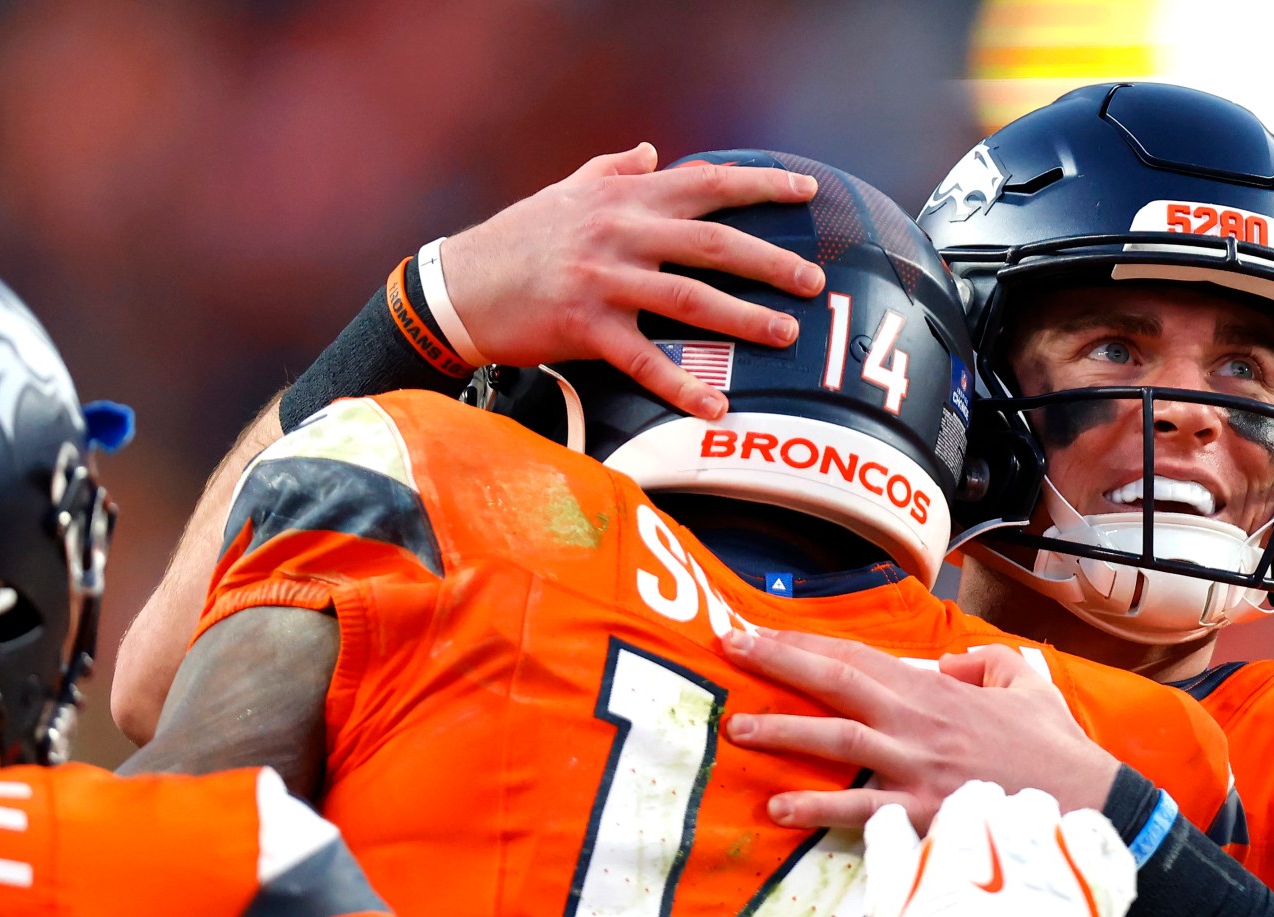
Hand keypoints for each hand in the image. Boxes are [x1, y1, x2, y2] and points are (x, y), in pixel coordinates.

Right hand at [438, 144, 825, 419]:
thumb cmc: (516, 239)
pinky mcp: (586, 327)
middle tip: (813, 281)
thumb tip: (650, 152)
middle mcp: (621, 233)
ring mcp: (605, 280)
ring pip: (690, 297)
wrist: (459, 285)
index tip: (806, 193)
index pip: (705, 183)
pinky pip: (645, 361)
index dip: (760, 187)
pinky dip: (681, 387)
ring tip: (786, 334)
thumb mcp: (565, 191)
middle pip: (712, 243)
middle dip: (770, 260)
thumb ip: (613, 170)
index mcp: (623, 197)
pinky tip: (715, 408)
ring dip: (743, 317)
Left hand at [719, 627, 1122, 831]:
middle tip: (727, 649)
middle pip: (836, 683)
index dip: (804, 641)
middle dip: (777, 663)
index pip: (858, 656)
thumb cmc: (1056, 748)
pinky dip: (818, 809)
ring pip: (838, 741)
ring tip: (735, 730)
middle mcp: (918, 722)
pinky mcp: (924, 813)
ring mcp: (918, 768)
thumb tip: (951, 661)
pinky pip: (861, 809)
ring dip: (783, 733)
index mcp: (937, 690)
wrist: (1091, 802)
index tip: (757, 630)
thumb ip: (984, 662)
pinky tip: (778, 808)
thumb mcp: (1025, 683)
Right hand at [864, 781, 1136, 916]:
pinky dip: (1092, 852)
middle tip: (1008, 866)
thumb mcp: (888, 888)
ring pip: (1064, 819)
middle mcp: (1020, 821)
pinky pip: (1103, 841)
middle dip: (1015, 828)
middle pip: (1023, 803)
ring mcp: (1063, 848)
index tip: (973, 848)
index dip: (974, 824)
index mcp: (970, 815)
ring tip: (1044, 875)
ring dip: (1053, 839)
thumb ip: (886, 840)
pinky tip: (1077, 873)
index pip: (978, 795)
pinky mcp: (1098, 879)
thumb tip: (888, 814)